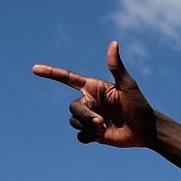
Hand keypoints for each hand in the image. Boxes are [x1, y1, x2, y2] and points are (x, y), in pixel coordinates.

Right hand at [32, 41, 158, 147]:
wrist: (145, 129)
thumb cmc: (139, 105)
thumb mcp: (128, 85)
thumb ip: (117, 67)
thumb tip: (114, 43)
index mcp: (93, 88)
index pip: (67, 78)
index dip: (51, 73)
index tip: (35, 69)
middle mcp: (88, 101)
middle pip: (72, 108)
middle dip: (85, 116)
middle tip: (102, 122)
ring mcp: (89, 117)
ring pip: (74, 122)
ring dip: (88, 127)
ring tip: (104, 127)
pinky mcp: (92, 133)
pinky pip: (80, 136)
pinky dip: (89, 137)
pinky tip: (102, 135)